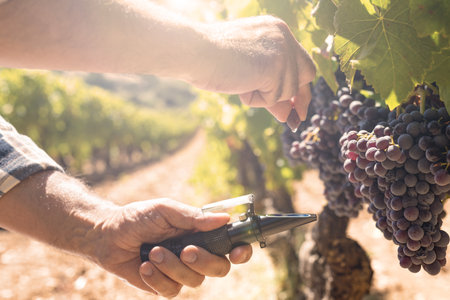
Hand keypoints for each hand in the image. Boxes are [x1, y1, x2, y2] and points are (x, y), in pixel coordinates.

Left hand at [96, 198, 251, 297]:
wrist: (108, 235)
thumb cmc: (138, 217)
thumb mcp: (166, 210)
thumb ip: (194, 218)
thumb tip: (225, 219)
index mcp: (201, 234)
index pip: (231, 245)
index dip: (241, 251)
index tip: (237, 251)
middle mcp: (196, 254)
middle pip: (219, 268)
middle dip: (205, 261)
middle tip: (187, 250)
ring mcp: (180, 271)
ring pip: (194, 281)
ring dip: (173, 266)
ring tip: (153, 251)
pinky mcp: (164, 285)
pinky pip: (172, 290)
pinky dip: (157, 278)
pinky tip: (144, 265)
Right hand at [198, 16, 315, 122]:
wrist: (195, 51)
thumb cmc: (211, 60)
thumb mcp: (247, 72)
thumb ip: (269, 87)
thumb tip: (289, 114)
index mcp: (276, 30)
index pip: (298, 60)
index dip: (298, 84)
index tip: (297, 105)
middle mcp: (284, 36)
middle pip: (307, 73)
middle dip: (302, 97)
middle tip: (295, 118)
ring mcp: (282, 51)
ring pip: (286, 91)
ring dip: (263, 97)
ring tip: (239, 82)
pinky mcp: (276, 67)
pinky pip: (273, 98)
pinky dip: (255, 99)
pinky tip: (240, 83)